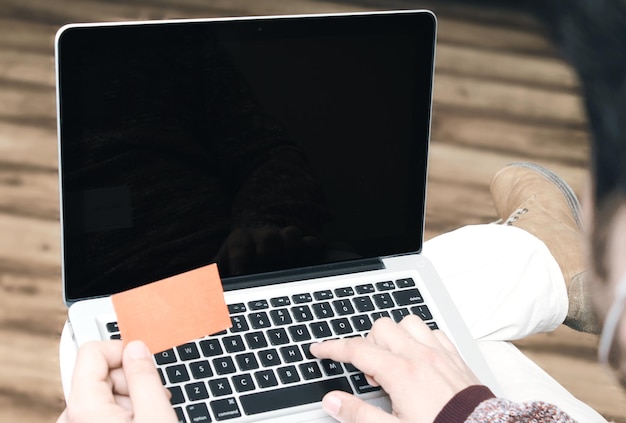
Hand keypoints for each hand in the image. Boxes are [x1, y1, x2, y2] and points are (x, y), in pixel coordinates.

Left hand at [57, 340, 176, 422]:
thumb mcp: (156, 416)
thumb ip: (145, 378)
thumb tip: (136, 348)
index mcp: (83, 407)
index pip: (91, 352)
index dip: (122, 350)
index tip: (145, 361)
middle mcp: (71, 416)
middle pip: (98, 373)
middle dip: (130, 379)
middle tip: (156, 397)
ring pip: (102, 393)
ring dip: (129, 397)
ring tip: (150, 414)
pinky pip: (100, 411)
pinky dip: (122, 411)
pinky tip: (140, 420)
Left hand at [214, 225, 321, 275]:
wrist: (258, 231)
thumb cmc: (238, 253)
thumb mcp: (222, 259)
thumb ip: (212, 274)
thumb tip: (192, 290)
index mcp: (241, 241)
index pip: (240, 249)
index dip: (241, 260)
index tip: (241, 272)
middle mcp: (263, 237)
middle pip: (269, 238)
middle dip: (269, 249)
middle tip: (267, 261)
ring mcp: (283, 239)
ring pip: (291, 234)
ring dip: (292, 244)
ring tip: (294, 256)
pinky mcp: (300, 243)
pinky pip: (311, 241)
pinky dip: (314, 246)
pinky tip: (317, 252)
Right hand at [310, 315, 480, 422]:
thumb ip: (359, 414)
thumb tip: (332, 400)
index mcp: (400, 372)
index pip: (356, 350)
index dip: (332, 348)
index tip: (319, 349)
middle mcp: (419, 356)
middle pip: (381, 328)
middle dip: (367, 344)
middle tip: (369, 373)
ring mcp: (439, 353)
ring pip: (408, 323)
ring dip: (395, 336)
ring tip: (392, 361)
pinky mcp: (454, 357)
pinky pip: (433, 331)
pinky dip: (420, 338)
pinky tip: (418, 358)